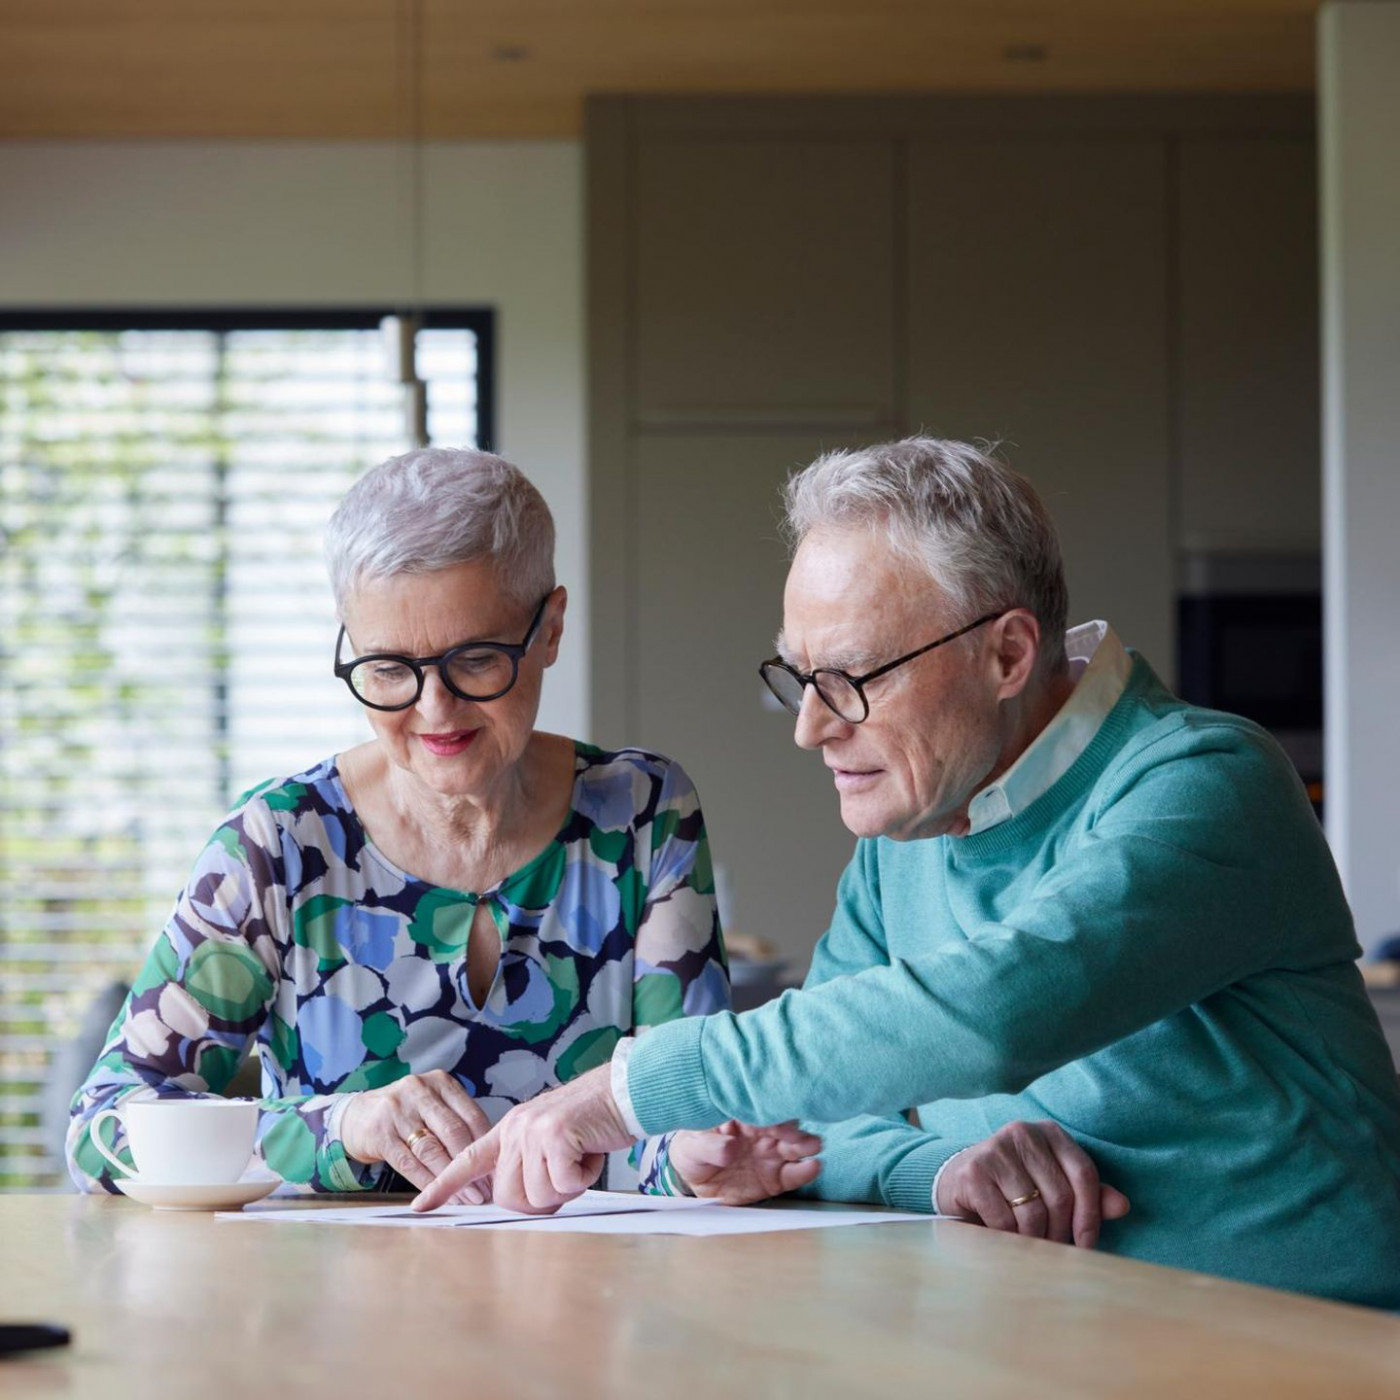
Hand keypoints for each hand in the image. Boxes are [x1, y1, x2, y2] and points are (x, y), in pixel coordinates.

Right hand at [339, 1069, 492, 1199]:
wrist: (356, 1115)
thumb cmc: (406, 1114)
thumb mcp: (432, 1105)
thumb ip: (457, 1122)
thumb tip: (489, 1158)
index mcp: (440, 1082)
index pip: (472, 1115)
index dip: (486, 1146)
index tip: (496, 1170)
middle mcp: (419, 1091)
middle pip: (453, 1132)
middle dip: (471, 1165)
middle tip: (485, 1190)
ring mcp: (397, 1111)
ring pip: (431, 1150)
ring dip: (450, 1179)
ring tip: (467, 1198)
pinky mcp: (379, 1133)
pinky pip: (408, 1163)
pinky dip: (426, 1182)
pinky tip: (437, 1196)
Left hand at [412, 1063, 630, 1213]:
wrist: (622, 1091)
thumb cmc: (591, 1122)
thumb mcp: (550, 1139)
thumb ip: (528, 1163)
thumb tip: (520, 1200)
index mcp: (509, 1129)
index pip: (468, 1161)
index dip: (444, 1186)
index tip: (421, 1207)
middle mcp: (515, 1128)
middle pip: (509, 1197)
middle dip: (539, 1199)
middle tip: (565, 1177)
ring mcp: (534, 1131)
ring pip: (537, 1196)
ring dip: (565, 1188)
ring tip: (579, 1158)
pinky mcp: (556, 1136)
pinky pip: (564, 1185)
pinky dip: (583, 1178)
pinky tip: (590, 1154)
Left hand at [667, 1121, 822, 1203]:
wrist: (695, 1181)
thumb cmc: (692, 1151)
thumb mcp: (691, 1146)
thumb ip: (709, 1146)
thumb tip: (730, 1148)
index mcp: (741, 1114)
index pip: (759, 1108)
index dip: (769, 1112)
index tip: (776, 1119)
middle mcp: (762, 1131)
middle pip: (784, 1124)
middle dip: (793, 1128)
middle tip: (799, 1134)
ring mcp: (772, 1153)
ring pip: (795, 1145)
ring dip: (806, 1144)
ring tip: (813, 1146)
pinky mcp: (777, 1177)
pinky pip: (794, 1173)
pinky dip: (806, 1171)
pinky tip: (813, 1167)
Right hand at [934, 1119, 1129, 1247]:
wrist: (957, 1182)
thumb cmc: (1013, 1187)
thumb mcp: (1051, 1185)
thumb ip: (1086, 1195)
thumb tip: (1123, 1206)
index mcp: (1049, 1133)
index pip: (1084, 1173)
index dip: (1090, 1214)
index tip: (1086, 1245)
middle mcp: (1023, 1133)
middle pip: (1060, 1196)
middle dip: (1060, 1233)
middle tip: (1053, 1250)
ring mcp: (996, 1149)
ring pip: (1033, 1212)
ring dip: (1034, 1239)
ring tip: (1029, 1245)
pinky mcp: (974, 1171)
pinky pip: (1004, 1220)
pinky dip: (1008, 1237)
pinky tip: (1003, 1235)